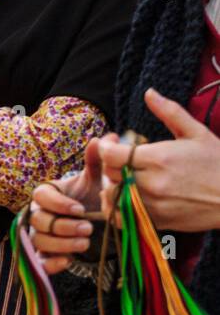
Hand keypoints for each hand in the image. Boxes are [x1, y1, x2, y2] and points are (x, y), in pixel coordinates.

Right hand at [28, 138, 107, 274]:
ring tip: (85, 243)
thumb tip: (105, 138)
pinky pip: (39, 262)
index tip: (79, 208)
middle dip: (63, 225)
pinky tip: (68, 261)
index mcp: (48, 195)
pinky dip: (51, 263)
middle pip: (39, 220)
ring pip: (39, 240)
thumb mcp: (95, 182)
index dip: (58, 203)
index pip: (40, 195)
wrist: (96, 226)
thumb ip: (97, 162)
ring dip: (61, 243)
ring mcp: (40, 235)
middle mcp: (39, 214)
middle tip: (88, 228)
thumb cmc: (92, 200)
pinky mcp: (45, 256)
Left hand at [94, 88, 219, 233]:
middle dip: (109, 165)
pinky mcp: (159, 221)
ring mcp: (154, 205)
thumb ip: (169, 112)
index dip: (106, 147)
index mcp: (158, 159)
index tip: (114, 142)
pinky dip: (120, 208)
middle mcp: (152, 183)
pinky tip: (127, 197)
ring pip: (114, 197)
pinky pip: (125, 218)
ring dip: (112, 186)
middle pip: (110, 175)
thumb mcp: (196, 133)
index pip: (110, 155)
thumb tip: (149, 92)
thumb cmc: (218, 162)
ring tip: (122, 178)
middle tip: (118, 159)